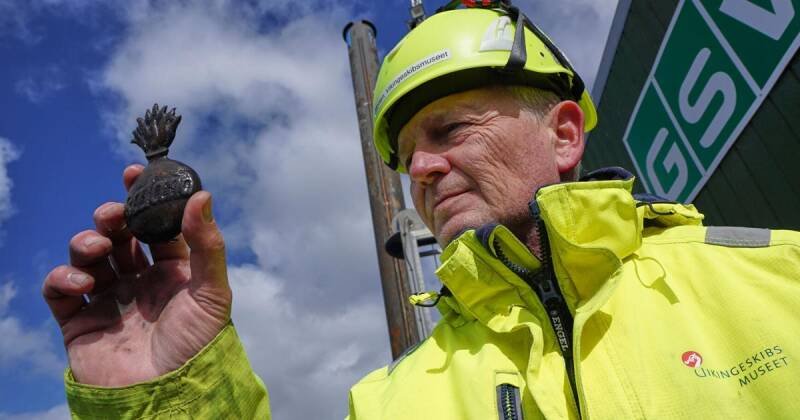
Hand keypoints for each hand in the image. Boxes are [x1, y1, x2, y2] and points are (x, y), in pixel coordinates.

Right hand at [43, 164, 231, 386]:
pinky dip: (64, 277)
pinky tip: (83, 282)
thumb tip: (202, 194)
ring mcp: (108, 300)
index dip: (145, 199)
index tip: (136, 173)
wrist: (168, 396)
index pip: (156, 226)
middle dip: (112, 217)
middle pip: (119, 235)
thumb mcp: (212, 292)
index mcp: (172, 271)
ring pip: (88, 255)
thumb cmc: (197, 346)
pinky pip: (60, 290)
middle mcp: (139, 281)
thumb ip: (207, 244)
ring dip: (87, 241)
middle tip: (114, 214)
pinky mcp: (80, 322)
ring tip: (98, 246)